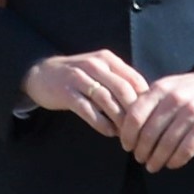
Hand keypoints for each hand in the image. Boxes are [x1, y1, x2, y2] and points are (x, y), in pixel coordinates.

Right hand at [21, 49, 154, 134]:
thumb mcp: (100, 71)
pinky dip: (101, 123)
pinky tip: (109, 132)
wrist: (41, 74)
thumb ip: (120, 82)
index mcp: (108, 59)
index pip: (135, 80)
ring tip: (126, 134)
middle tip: (141, 132)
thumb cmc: (78, 76)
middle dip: (134, 113)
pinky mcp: (66, 92)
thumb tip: (146, 104)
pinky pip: (88, 110)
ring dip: (119, 120)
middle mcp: (95, 65)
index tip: (151, 119)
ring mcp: (79, 78)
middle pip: (123, 90)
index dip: (146, 101)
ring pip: (106, 100)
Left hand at [115, 70, 193, 172]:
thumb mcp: (165, 88)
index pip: (135, 116)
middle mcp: (174, 99)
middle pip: (149, 133)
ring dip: (157, 159)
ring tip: (152, 166)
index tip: (126, 146)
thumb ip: (147, 103)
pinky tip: (171, 164)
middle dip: (141, 151)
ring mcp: (192, 111)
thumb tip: (124, 128)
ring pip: (167, 144)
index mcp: (159, 89)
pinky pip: (186, 149)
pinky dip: (176, 160)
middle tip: (140, 159)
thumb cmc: (185, 90)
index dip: (127, 135)